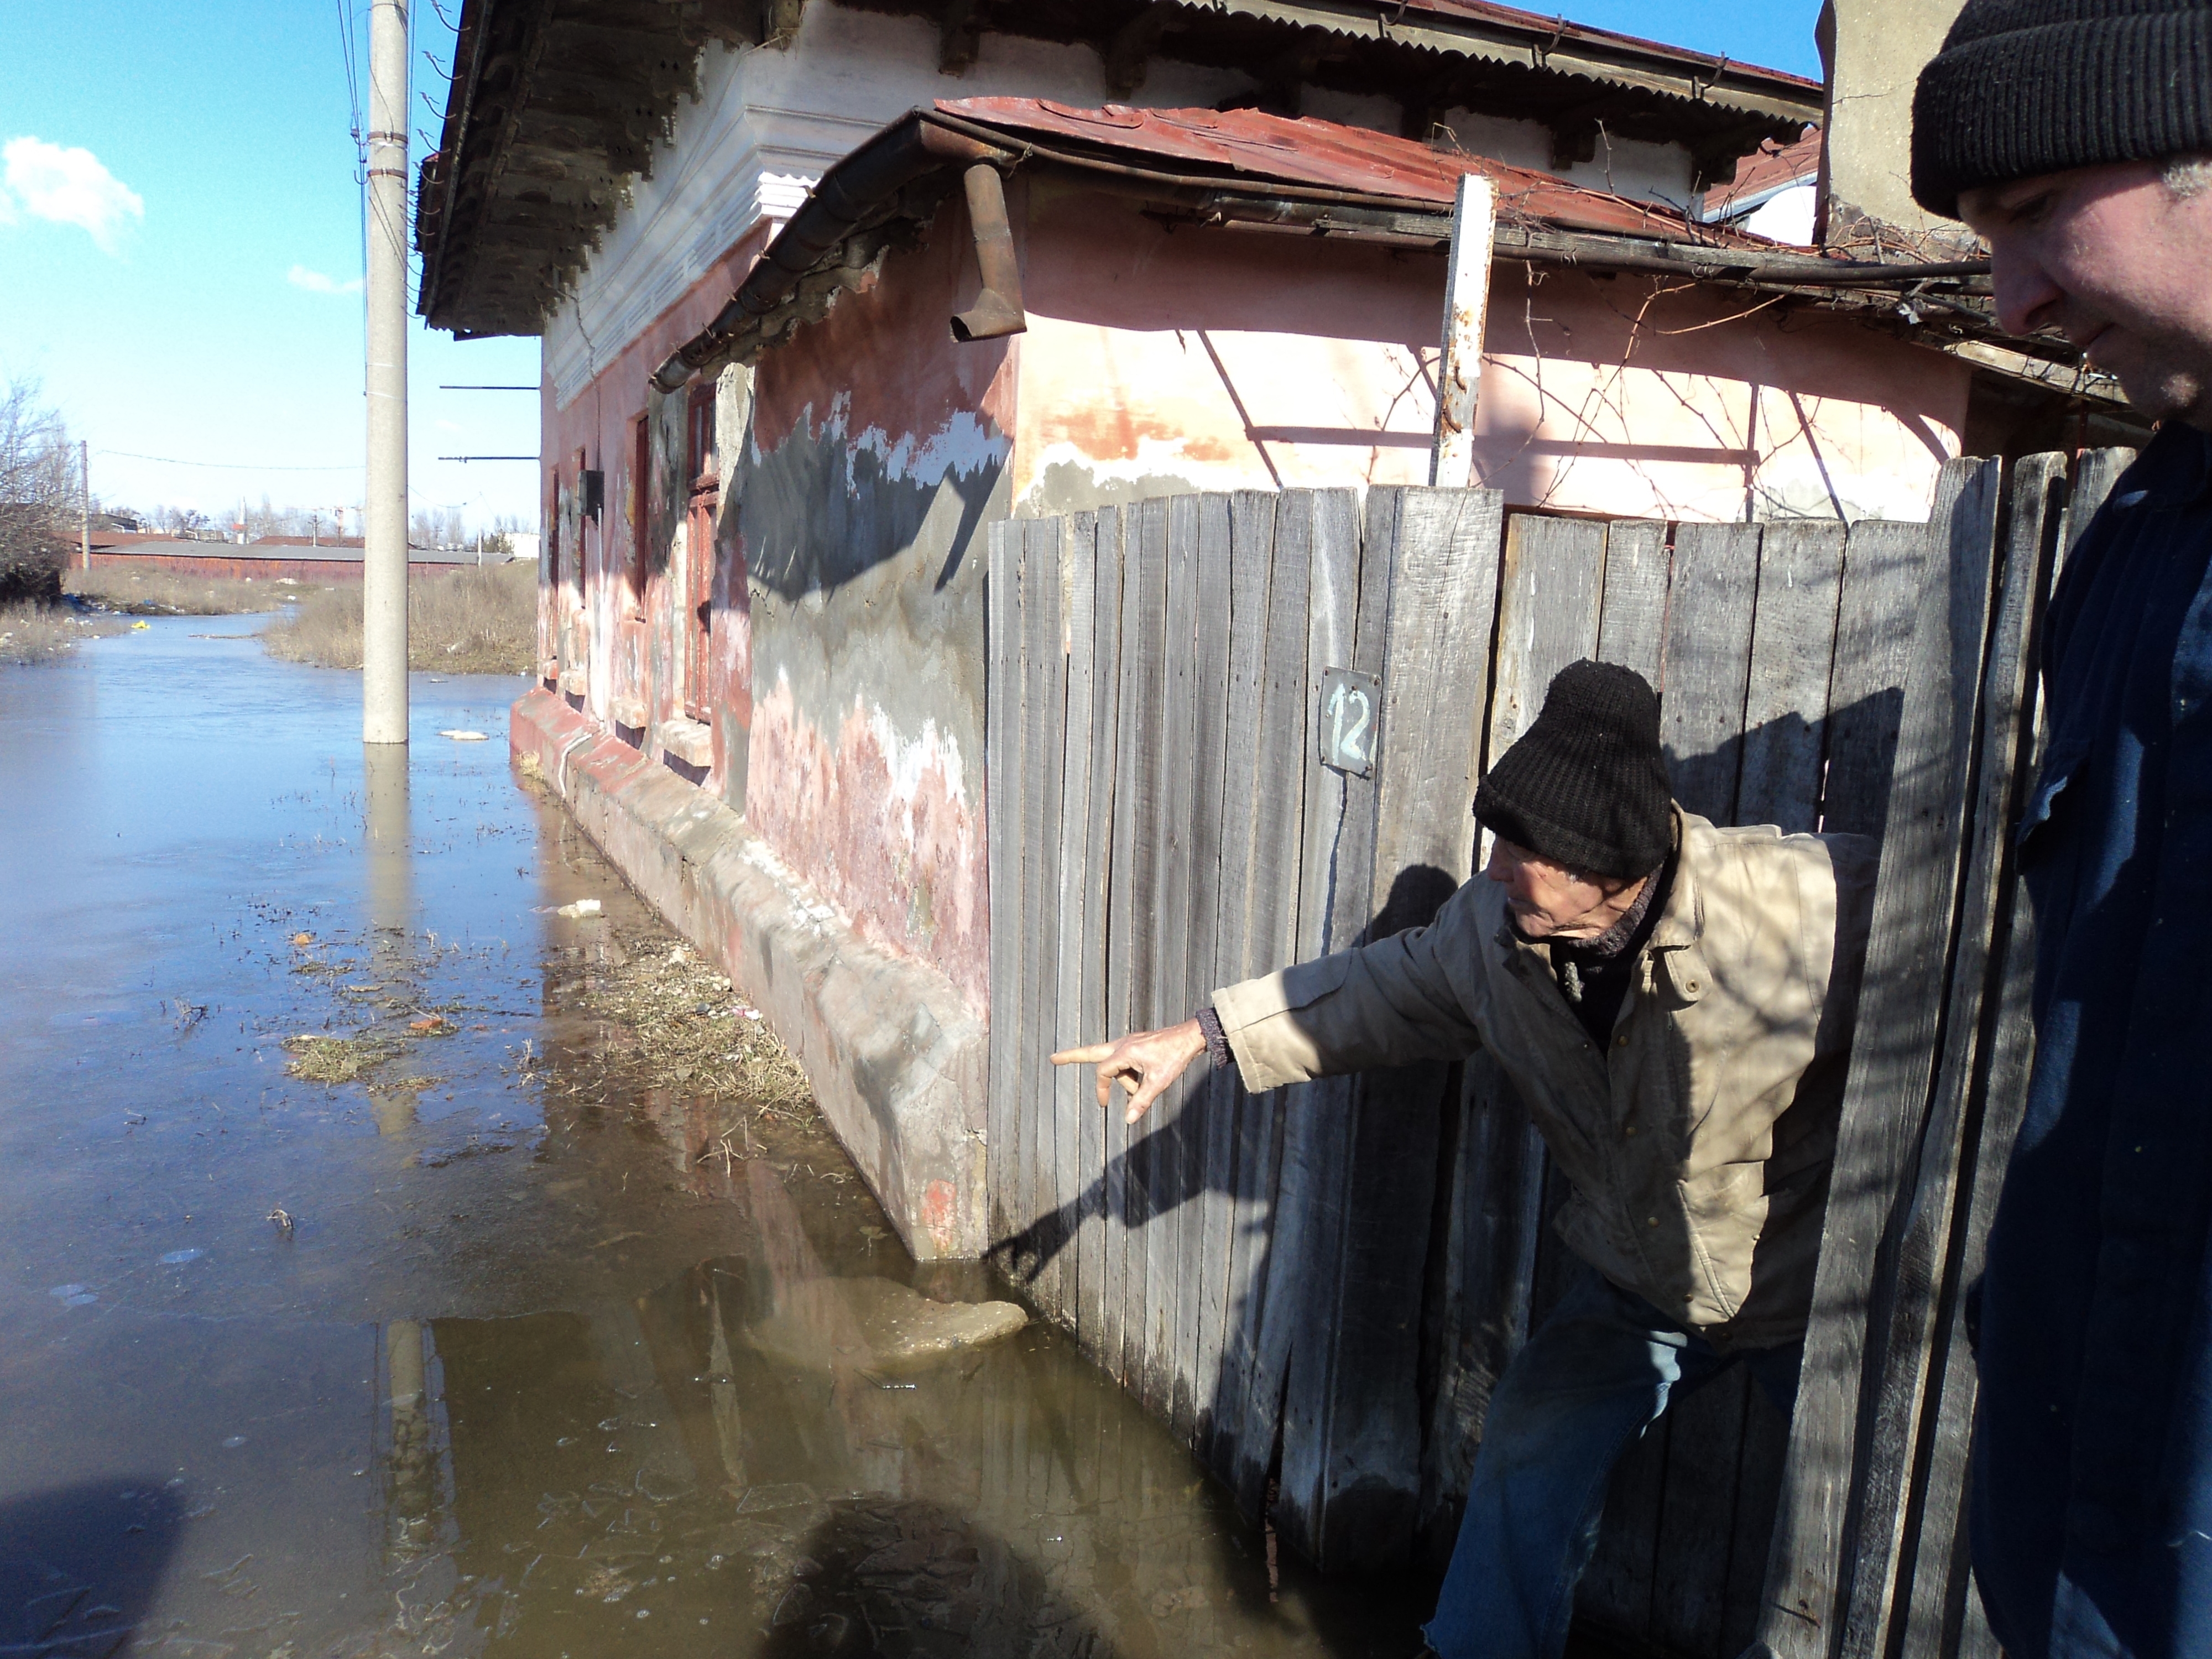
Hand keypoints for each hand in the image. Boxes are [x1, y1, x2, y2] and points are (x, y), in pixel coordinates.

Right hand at [1051, 1018, 1207, 1124]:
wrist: (1191, 1037)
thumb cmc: (1174, 1057)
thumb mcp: (1158, 1082)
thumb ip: (1141, 1101)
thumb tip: (1128, 1120)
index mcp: (1124, 1051)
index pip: (1103, 1073)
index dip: (1102, 1089)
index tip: (1104, 1104)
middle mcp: (1123, 1044)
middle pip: (1091, 1052)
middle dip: (1072, 1056)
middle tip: (1052, 1058)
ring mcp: (1129, 1043)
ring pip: (1117, 1065)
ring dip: (1126, 1080)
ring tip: (1149, 1083)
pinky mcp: (1137, 1045)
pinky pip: (1127, 1062)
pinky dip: (1131, 1074)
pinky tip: (1148, 1077)